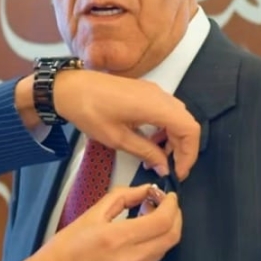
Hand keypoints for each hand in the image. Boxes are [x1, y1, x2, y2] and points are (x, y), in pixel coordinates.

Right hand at [6, 185, 181, 260]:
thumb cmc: (64, 248)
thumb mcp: (90, 214)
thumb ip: (122, 197)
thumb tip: (145, 190)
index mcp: (117, 238)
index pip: (163, 221)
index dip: (171, 205)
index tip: (168, 195)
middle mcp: (130, 260)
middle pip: (171, 237)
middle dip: (175, 217)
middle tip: (165, 204)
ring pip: (163, 250)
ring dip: (163, 232)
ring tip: (148, 218)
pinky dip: (151, 246)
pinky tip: (137, 238)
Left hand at [54, 70, 199, 179]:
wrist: (70, 88)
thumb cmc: (90, 111)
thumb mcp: (118, 139)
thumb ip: (146, 153)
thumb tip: (164, 168)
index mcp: (156, 106)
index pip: (189, 129)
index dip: (189, 153)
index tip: (179, 172)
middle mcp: (160, 95)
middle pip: (187, 123)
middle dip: (183, 148)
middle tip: (171, 168)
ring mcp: (153, 91)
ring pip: (177, 116)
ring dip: (174, 138)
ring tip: (159, 158)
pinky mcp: (145, 92)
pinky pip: (166, 110)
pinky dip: (165, 128)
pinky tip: (151, 141)